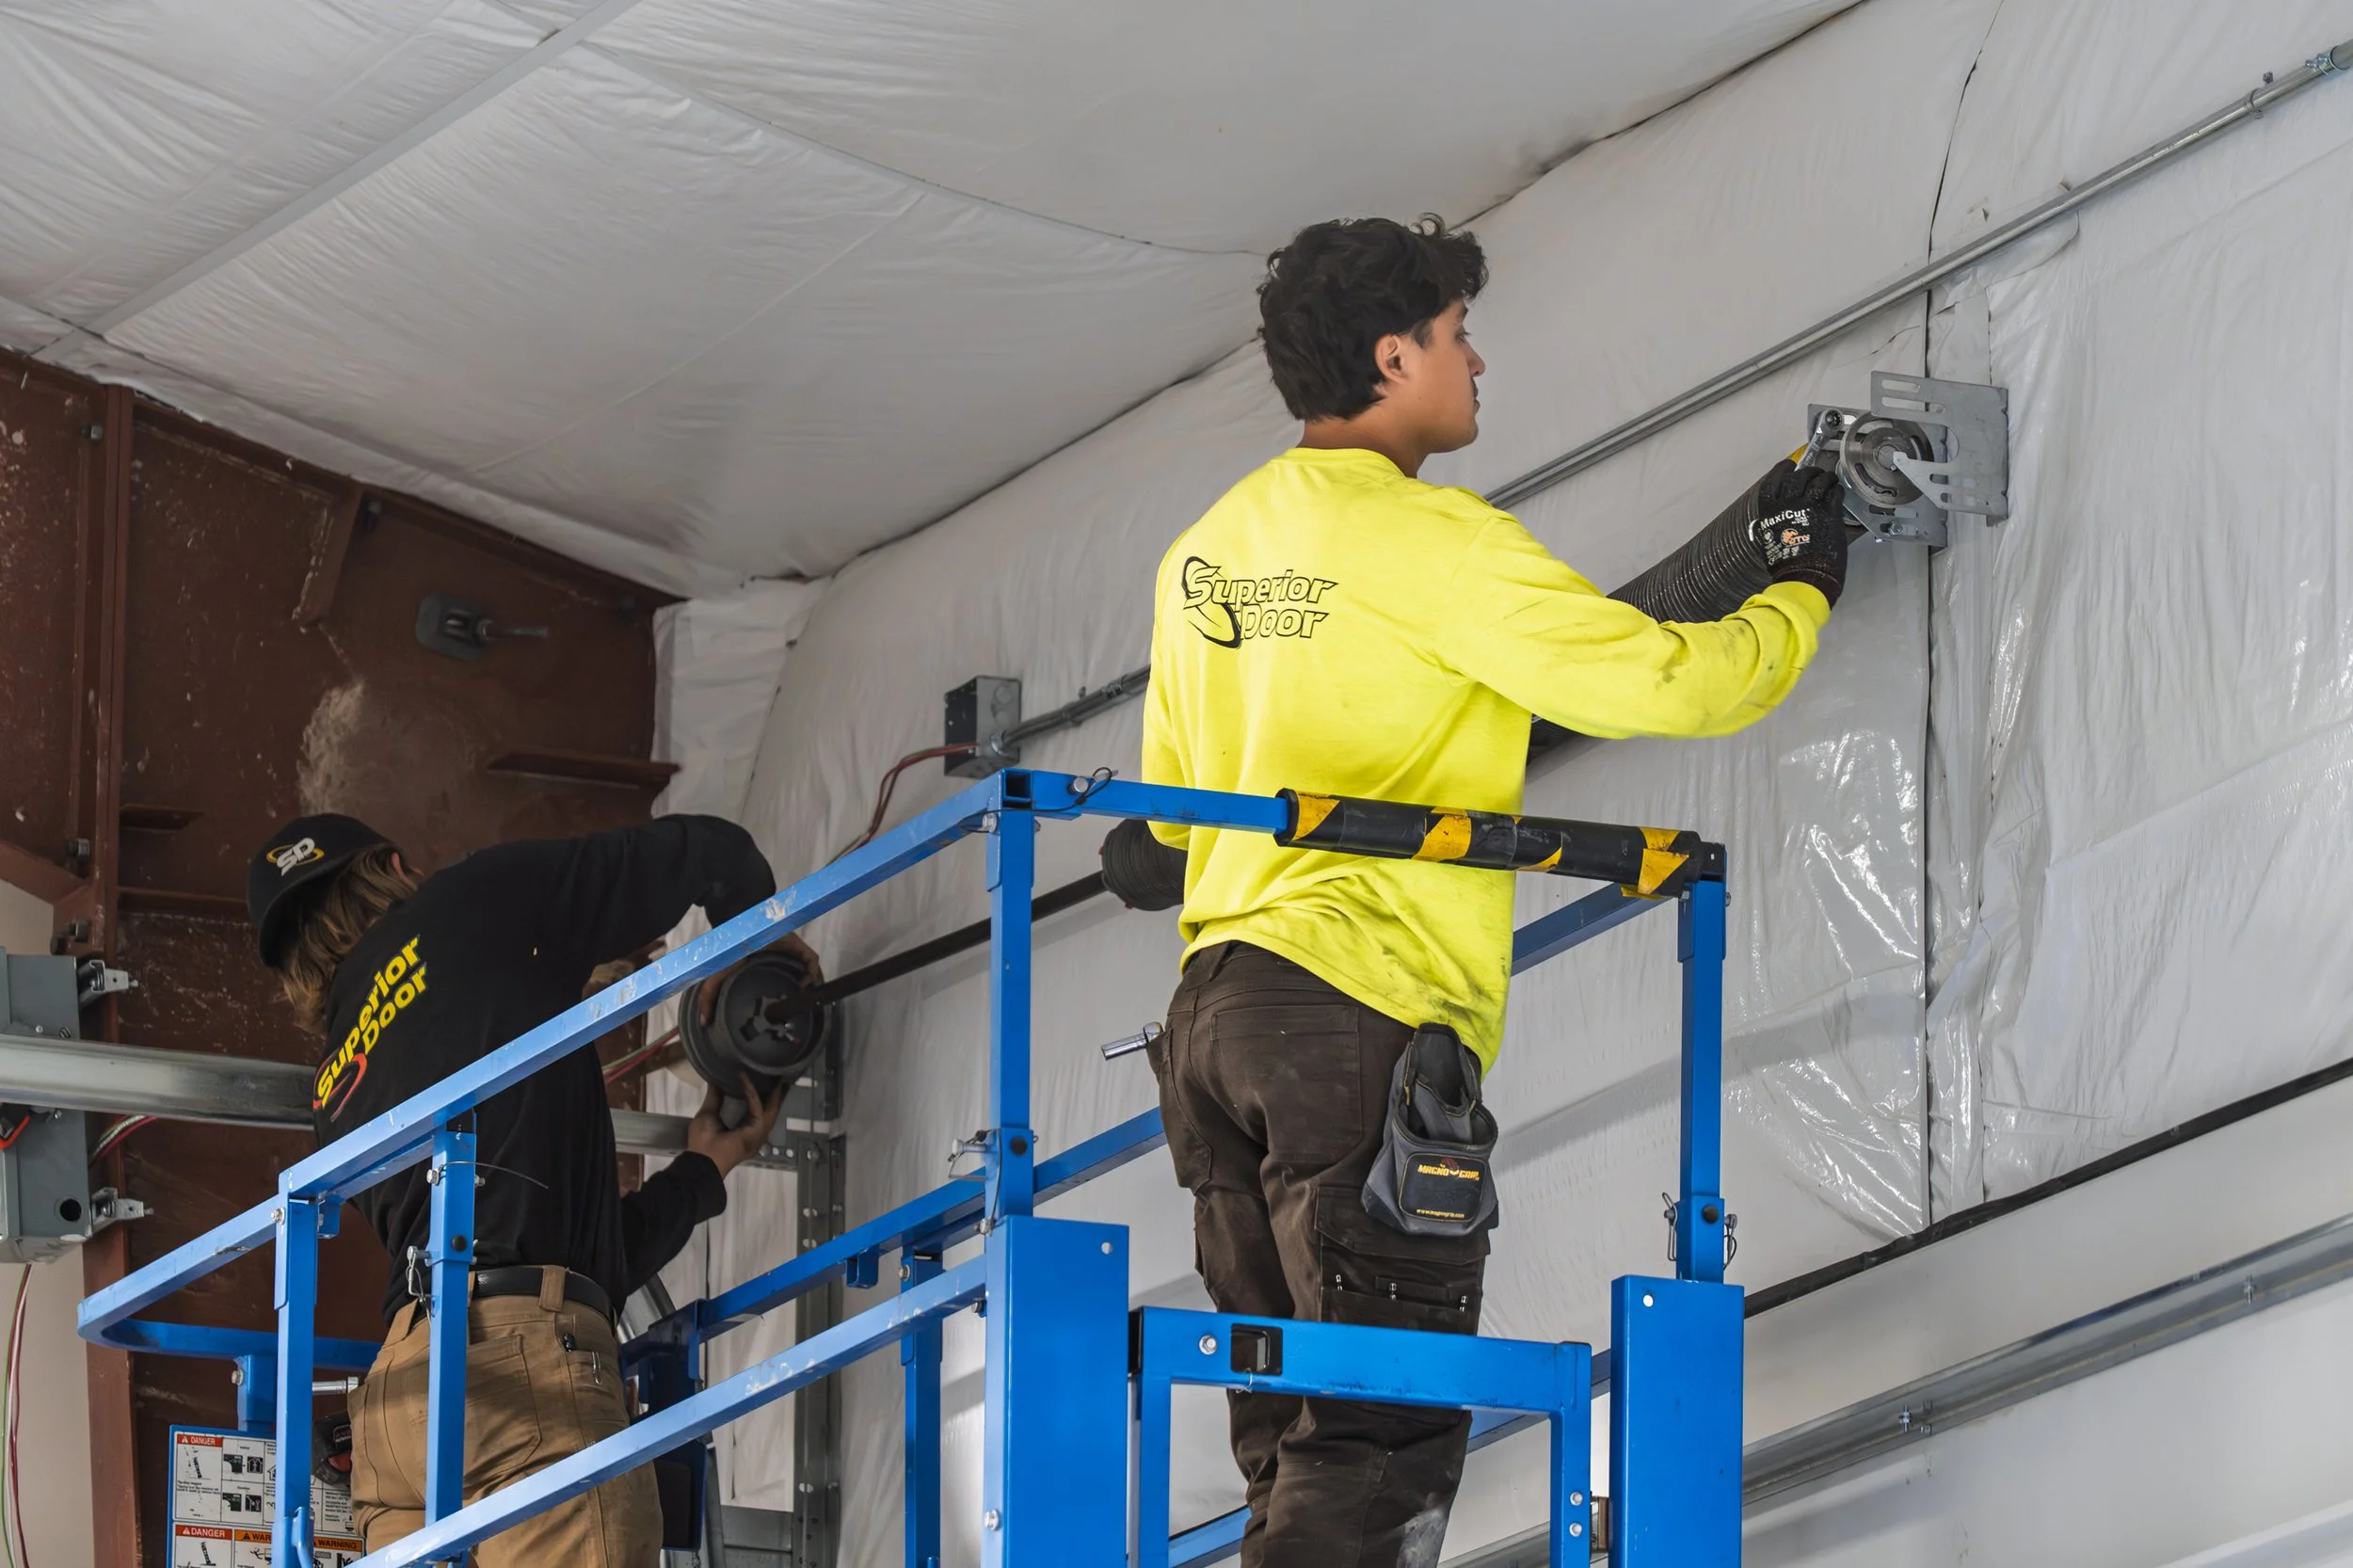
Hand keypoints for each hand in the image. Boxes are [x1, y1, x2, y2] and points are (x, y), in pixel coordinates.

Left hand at [685, 1074, 781, 1176]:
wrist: (702, 1157)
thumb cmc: (703, 1140)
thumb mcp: (708, 1113)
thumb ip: (715, 1097)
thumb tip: (715, 1080)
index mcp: (745, 1130)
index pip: (758, 1110)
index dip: (762, 1095)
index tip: (764, 1079)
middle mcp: (755, 1132)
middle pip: (771, 1110)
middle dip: (777, 1094)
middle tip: (781, 1077)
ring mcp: (758, 1133)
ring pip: (771, 1109)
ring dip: (774, 1092)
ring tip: (777, 1077)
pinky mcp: (757, 1130)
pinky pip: (756, 1108)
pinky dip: (751, 1093)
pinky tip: (745, 1081)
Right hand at [694, 932, 823, 1026]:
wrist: (738, 931)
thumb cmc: (728, 952)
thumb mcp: (716, 977)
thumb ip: (708, 998)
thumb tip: (704, 1022)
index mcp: (763, 969)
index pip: (780, 986)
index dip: (784, 1002)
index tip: (784, 1016)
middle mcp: (779, 961)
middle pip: (799, 980)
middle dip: (802, 995)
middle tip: (799, 1009)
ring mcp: (790, 953)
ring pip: (809, 971)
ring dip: (811, 985)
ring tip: (807, 1000)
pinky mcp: (799, 946)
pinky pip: (812, 960)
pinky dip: (812, 973)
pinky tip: (804, 984)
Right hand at [1751, 459, 1847, 607]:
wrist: (1804, 576)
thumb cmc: (1786, 565)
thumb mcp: (1770, 540)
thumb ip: (1775, 523)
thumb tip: (1780, 518)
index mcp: (1770, 511)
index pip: (1773, 481)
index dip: (1782, 470)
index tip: (1789, 466)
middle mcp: (1788, 504)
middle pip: (1798, 477)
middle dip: (1808, 472)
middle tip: (1815, 473)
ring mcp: (1809, 506)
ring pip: (1819, 480)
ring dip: (1825, 477)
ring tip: (1830, 479)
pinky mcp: (1829, 512)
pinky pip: (1834, 492)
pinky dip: (1837, 489)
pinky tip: (1838, 491)